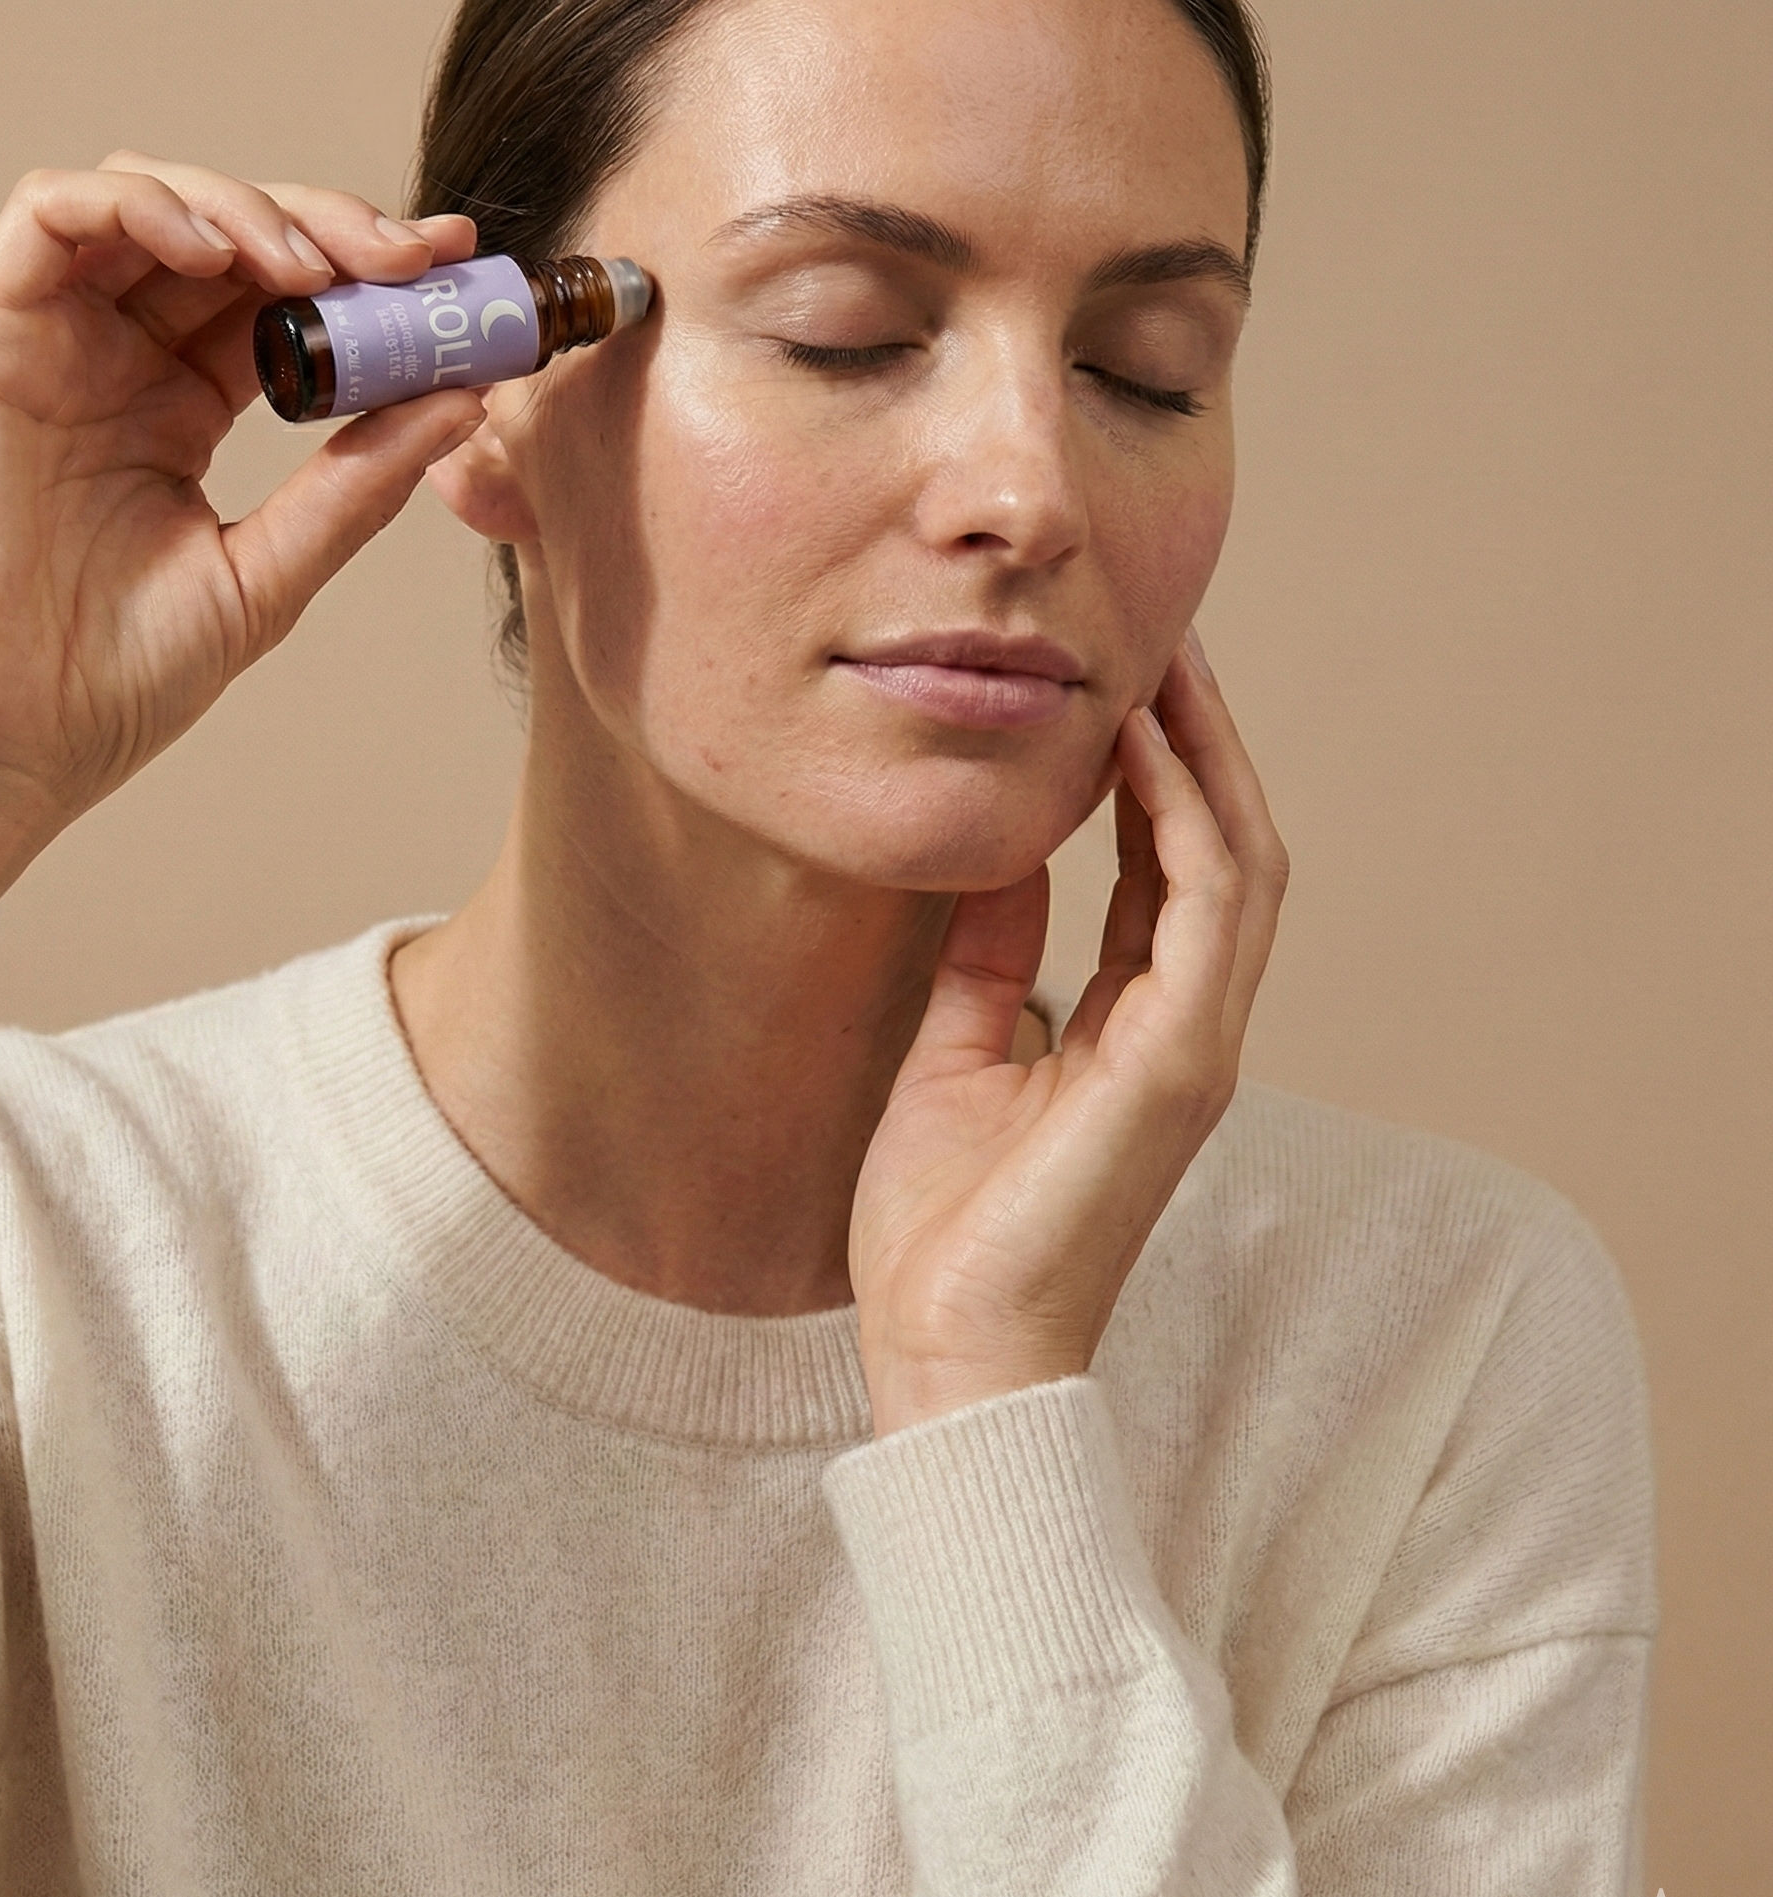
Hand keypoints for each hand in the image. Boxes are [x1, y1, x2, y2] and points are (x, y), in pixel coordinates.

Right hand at [0, 153, 486, 895]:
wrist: (6, 742)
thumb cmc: (117, 680)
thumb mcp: (269, 573)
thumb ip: (359, 482)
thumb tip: (465, 399)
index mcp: (182, 409)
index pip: (281, 303)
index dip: (368, 274)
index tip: (455, 272)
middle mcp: (116, 360)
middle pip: (227, 236)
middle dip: (328, 226)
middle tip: (410, 257)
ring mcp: (49, 343)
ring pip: (148, 201)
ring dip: (247, 208)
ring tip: (320, 266)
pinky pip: (51, 214)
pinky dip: (142, 205)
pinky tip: (219, 256)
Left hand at [849, 629, 1288, 1435]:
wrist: (946, 1347)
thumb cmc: (947, 1227)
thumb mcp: (954, 1051)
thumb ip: (988, 954)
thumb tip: (991, 854)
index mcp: (1136, 1027)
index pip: (1165, 869)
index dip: (1150, 770)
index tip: (1115, 680)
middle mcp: (1187, 1026)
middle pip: (1221, 845)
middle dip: (1196, 738)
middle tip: (1161, 633)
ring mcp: (1197, 1046)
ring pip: (1237, 861)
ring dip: (1206, 754)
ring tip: (1165, 656)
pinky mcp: (1182, 1066)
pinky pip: (1204, 910)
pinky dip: (1181, 818)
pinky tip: (1138, 746)